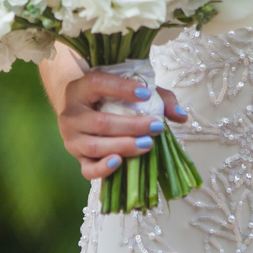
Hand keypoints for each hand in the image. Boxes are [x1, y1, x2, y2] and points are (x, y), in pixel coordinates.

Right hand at [57, 69, 187, 180]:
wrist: (77, 109)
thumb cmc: (106, 97)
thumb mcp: (127, 89)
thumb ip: (157, 97)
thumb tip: (180, 115)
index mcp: (80, 89)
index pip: (98, 83)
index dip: (121, 89)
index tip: (146, 94)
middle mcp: (71, 114)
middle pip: (100, 122)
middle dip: (132, 126)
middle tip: (156, 127)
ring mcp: (71, 138)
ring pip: (94, 146)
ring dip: (123, 146)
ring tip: (147, 144)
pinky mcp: (77, 158)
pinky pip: (87, 169)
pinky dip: (103, 168)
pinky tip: (120, 162)